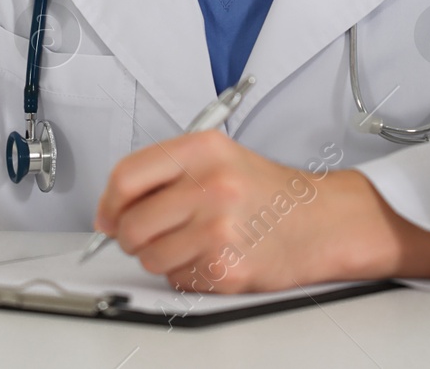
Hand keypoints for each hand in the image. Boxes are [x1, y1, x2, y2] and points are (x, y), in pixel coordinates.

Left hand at [92, 131, 429, 292]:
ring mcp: (219, 229)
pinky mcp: (227, 267)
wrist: (322, 221)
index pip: (127, 176)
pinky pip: (178, 279)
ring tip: (191, 242)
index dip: (109, 202)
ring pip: (150, 257)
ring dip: (160, 257)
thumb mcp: (218, 158)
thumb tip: (110, 210)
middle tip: (149, 234)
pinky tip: (211, 256)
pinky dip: (186, 274)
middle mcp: (211, 186)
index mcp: (204, 150)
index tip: (108, 215)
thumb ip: (163, 174)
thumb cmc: (268, 191)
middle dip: (132, 236)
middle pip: (132, 223)